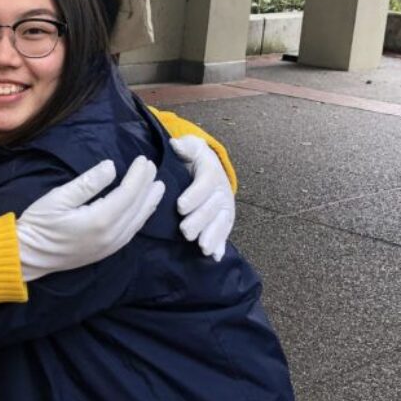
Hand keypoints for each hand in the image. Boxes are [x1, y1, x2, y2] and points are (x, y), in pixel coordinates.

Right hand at [15, 157, 164, 281]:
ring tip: (157, 187)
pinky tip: (142, 210)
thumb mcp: (59, 197)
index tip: (143, 159)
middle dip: (147, 186)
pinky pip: (131, 232)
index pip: (128, 193)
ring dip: (149, 202)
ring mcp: (110, 246)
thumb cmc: (40, 224)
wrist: (28, 256)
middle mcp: (111, 235)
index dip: (138, 175)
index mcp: (100, 220)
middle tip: (152, 167)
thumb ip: (87, 183)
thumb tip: (111, 167)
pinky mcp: (106, 251)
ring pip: (138, 221)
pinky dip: (141, 217)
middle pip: (137, 207)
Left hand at [169, 136, 234, 259]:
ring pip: (221, 222)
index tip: (181, 206)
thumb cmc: (194, 158)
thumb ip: (185, 147)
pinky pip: (224, 232)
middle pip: (212, 208)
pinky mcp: (225, 219)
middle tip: (185, 231)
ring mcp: (225, 207)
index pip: (204, 184)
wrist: (209, 167)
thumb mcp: (191, 147)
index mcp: (212, 173)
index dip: (194, 196)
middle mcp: (221, 191)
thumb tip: (175, 144)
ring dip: (212, 235)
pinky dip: (220, 244)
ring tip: (202, 247)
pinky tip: (215, 256)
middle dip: (199, 220)